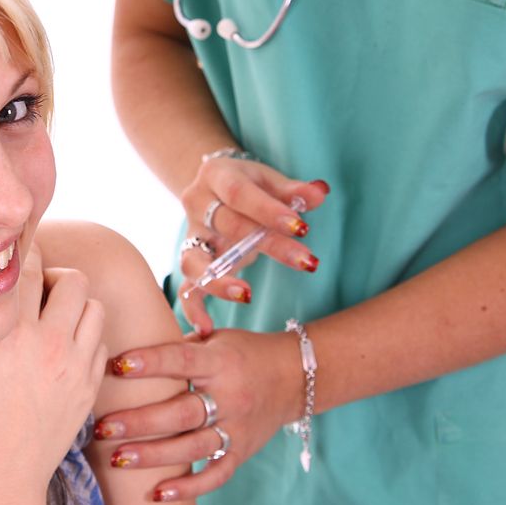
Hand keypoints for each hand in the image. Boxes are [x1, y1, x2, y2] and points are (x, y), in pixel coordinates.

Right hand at [0, 245, 108, 493]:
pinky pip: (101, 342)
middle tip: (39, 292)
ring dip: (78, 304)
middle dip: (56, 276)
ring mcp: (77, 367)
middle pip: (74, 278)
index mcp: (12, 335)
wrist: (2, 479)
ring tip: (56, 319)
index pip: (29, 267)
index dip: (22, 252)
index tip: (15, 253)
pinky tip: (66, 348)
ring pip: (96, 307)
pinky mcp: (91, 387)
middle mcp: (51, 345)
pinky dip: (87, 336)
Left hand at [98, 328, 301, 500]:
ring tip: (117, 459)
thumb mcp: (215, 339)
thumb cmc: (242, 352)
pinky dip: (188, 487)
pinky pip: (215, 474)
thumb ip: (179, 346)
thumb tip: (131, 352)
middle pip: (181, 413)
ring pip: (193, 447)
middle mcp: (229, 396)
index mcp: (219, 361)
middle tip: (103, 428)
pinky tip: (157, 493)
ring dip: (153, 456)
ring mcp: (237, 428)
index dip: (150, 363)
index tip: (117, 366)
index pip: (181, 360)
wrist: (295, 376)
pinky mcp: (242, 451)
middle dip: (140, 422)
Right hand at [179, 154, 328, 332]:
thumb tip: (320, 192)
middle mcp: (196, 204)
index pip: (240, 193)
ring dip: (220, 281)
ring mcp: (189, 236)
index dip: (269, 210)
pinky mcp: (189, 261)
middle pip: (229, 227)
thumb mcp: (270, 181)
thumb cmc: (250, 186)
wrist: (214, 189)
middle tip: (307, 263)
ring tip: (246, 296)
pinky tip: (207, 329)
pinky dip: (193, 309)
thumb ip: (294, 191)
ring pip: (195, 260)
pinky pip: (186, 287)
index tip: (302, 228)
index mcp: (216, 175)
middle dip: (270, 246)